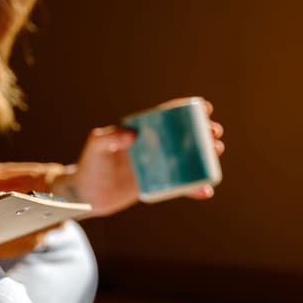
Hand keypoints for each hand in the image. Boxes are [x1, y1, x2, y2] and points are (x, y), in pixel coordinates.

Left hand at [52, 98, 224, 216]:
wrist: (86, 194)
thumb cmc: (90, 165)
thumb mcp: (96, 146)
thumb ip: (109, 137)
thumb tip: (132, 135)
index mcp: (141, 131)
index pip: (167, 116)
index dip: (187, 110)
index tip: (205, 108)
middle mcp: (152, 146)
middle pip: (182, 136)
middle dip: (203, 132)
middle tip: (214, 133)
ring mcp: (156, 166)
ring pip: (186, 159)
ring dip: (205, 156)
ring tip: (216, 154)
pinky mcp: (158, 185)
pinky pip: (180, 186)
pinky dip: (193, 188)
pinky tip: (206, 190)